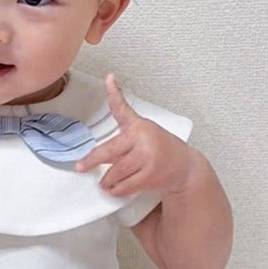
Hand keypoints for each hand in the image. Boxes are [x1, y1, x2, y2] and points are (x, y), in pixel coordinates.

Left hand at [77, 74, 198, 195]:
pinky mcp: (150, 176)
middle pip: (108, 151)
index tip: (109, 78)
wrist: (186, 168)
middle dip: (91, 161)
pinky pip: (124, 186)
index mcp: (138, 126)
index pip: (123, 108)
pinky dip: (116, 190)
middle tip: (81, 166)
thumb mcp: (144, 135)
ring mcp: (147, 158)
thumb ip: (122, 140)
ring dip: (106, 181)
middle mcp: (142, 139)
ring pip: (114, 173)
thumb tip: (95, 156)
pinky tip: (116, 188)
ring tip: (106, 182)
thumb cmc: (160, 150)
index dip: (114, 92)